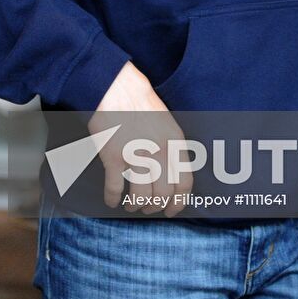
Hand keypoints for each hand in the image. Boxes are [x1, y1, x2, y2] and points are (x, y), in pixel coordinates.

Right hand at [90, 62, 191, 216]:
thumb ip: (173, 149)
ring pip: (140, 197)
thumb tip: (173, 175)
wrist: (118, 88)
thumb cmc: (142, 104)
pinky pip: (115, 189)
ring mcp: (136, 156)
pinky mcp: (113, 157)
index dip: (178, 202)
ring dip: (135, 206)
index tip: (171, 210)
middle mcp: (159, 152)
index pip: (184, 183)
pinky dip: (113, 200)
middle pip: (162, 194)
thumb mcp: (168, 124)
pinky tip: (112, 200)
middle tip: (147, 208)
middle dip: (154, 207)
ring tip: (131, 205)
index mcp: (175, 143)